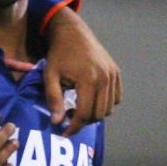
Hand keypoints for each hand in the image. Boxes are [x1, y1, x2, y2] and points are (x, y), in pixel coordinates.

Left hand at [42, 7, 120, 136]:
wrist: (73, 32)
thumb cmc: (58, 54)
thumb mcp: (50, 75)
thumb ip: (53, 99)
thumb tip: (57, 122)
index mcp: (88, 79)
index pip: (84, 113)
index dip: (74, 127)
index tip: (64, 133)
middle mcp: (104, 78)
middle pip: (98, 114)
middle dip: (83, 121)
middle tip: (70, 118)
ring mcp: (113, 75)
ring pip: (108, 109)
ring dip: (94, 114)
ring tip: (79, 108)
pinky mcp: (116, 73)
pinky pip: (116, 99)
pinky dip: (105, 104)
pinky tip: (92, 100)